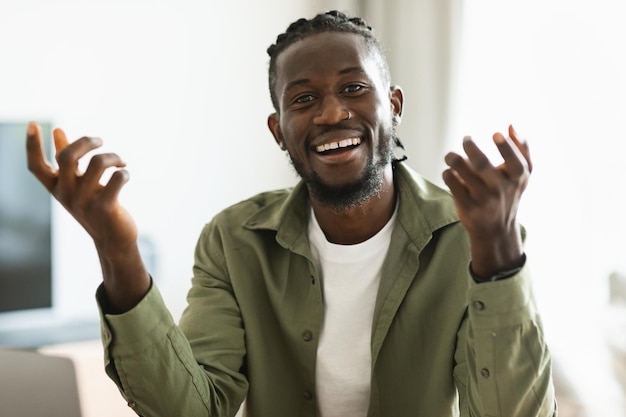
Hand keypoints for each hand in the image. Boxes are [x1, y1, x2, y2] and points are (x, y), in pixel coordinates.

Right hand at [26, 122, 148, 311]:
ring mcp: (85, 202)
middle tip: (99, 141)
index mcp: (56, 188)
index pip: (36, 167)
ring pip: (98, 163)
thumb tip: (58, 131)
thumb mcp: (77, 183)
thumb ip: (68, 160)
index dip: (32, 145)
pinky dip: (124, 172)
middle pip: (67, 157)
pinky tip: (125, 174)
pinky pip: (117, 179)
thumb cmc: (94, 206)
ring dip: (112, 156)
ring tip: (120, 161)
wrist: (113, 240)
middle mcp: (66, 195)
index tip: (33, 124)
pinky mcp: (105, 208)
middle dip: (85, 141)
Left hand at [442, 125, 530, 278]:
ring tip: (451, 156)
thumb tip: (511, 126)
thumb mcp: (522, 175)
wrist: (496, 230)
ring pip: (461, 171)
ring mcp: (483, 198)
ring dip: (453, 158)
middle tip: (467, 139)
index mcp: (517, 177)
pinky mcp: (467, 207)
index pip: (515, 161)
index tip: (495, 134)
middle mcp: (500, 188)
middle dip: (470, 147)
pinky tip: (450, 173)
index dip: (506, 146)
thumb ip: (522, 149)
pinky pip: (452, 184)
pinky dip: (448, 174)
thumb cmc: (508, 194)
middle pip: (481, 163)